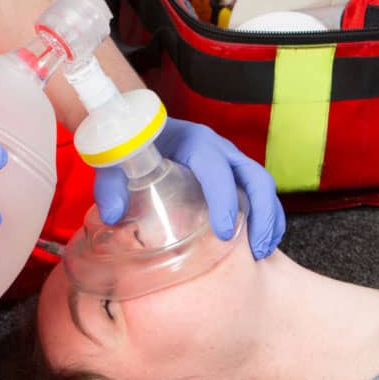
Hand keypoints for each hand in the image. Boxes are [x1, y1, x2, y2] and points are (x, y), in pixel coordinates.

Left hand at [92, 117, 285, 259]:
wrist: (138, 125)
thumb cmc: (130, 144)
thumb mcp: (115, 161)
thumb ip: (110, 184)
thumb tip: (113, 214)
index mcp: (193, 142)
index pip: (216, 168)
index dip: (224, 199)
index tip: (223, 232)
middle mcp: (218, 148)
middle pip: (255, 176)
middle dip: (261, 214)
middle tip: (254, 251)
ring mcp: (229, 160)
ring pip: (262, 186)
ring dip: (268, 220)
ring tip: (261, 254)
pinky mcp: (233, 174)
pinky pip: (258, 194)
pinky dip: (265, 219)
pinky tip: (259, 246)